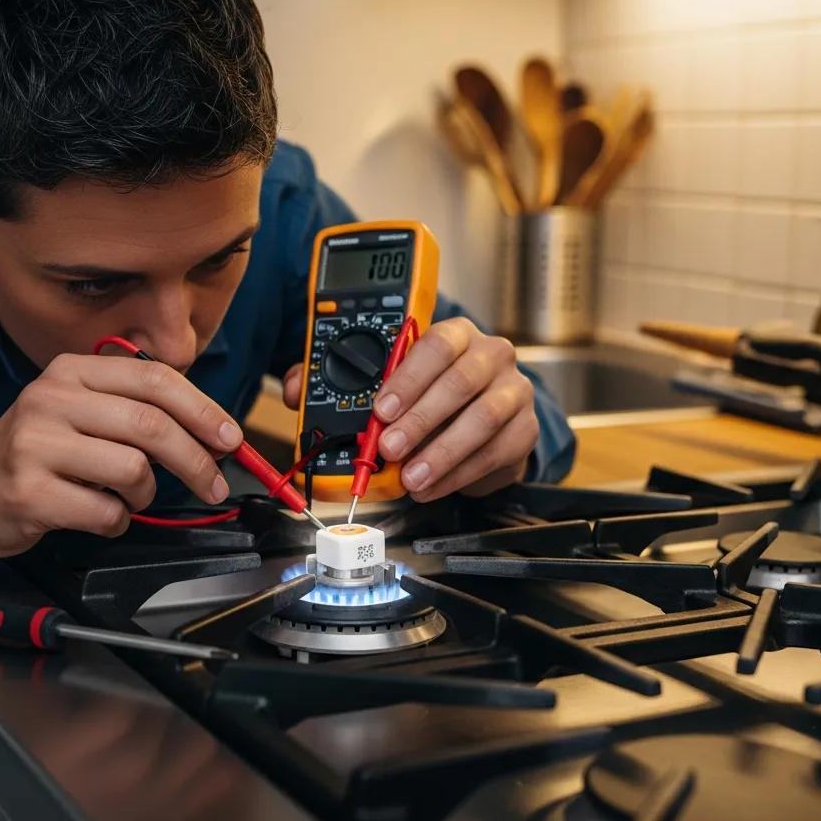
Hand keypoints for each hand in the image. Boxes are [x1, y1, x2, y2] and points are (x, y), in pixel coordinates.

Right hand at [0, 354, 243, 557]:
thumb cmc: (40, 453)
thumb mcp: (84, 413)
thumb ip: (141, 411)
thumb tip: (215, 431)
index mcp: (73, 371)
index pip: (156, 380)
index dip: (203, 410)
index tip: (230, 438)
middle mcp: (51, 398)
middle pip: (152, 425)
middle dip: (195, 460)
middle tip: (213, 484)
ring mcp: (35, 443)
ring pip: (133, 469)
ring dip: (145, 494)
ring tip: (127, 497)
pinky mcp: (28, 491)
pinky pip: (105, 511)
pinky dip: (116, 520)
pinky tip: (98, 515)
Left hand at [282, 318, 538, 501]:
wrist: (487, 415)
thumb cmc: (434, 392)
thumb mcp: (391, 380)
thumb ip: (342, 379)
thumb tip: (294, 388)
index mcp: (457, 333)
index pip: (437, 343)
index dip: (408, 377)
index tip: (381, 408)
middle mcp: (492, 355)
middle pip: (462, 382)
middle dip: (421, 418)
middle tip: (390, 446)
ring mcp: (515, 391)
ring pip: (483, 420)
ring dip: (442, 452)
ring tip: (411, 476)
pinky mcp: (525, 429)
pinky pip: (495, 453)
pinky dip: (459, 475)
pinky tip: (431, 486)